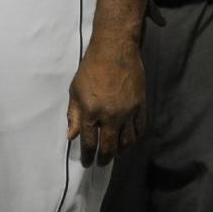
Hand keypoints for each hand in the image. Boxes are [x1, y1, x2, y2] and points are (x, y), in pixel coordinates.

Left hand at [66, 37, 145, 167]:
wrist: (114, 50)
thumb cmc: (90, 68)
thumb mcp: (75, 90)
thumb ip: (74, 114)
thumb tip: (71, 136)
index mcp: (91, 111)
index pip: (89, 142)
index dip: (88, 155)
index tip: (87, 162)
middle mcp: (110, 115)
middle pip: (109, 146)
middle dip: (104, 158)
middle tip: (101, 163)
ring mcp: (128, 112)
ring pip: (127, 141)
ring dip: (120, 151)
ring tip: (115, 154)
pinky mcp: (140, 106)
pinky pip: (140, 129)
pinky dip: (135, 138)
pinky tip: (129, 141)